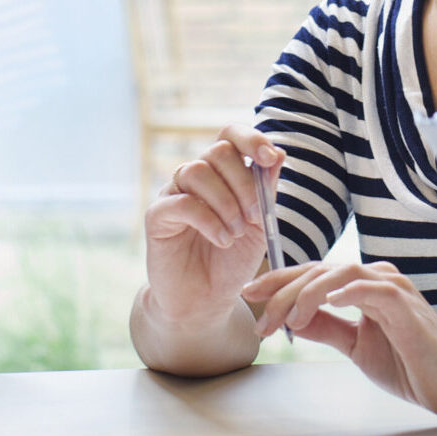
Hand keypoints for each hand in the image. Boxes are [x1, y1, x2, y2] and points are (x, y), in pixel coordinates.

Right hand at [139, 125, 282, 332]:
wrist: (205, 300)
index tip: (270, 158)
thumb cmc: (232, 260)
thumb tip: (279, 153)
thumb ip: (266, 190)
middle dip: (244, 183)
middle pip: (218, 151)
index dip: (250, 139)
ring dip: (226, 202)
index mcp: (221, 173)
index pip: (229, 135)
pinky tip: (222, 240)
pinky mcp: (157, 216)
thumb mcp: (259, 225)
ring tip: (235, 233)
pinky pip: (182, 202)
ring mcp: (174, 193)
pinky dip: (209, 220)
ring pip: (197, 171)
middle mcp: (196, 177)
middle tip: (255, 217)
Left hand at [245, 258, 436, 424]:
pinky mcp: (406, 305)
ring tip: (286, 319)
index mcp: (364, 287)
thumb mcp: (355, 347)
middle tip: (258, 319)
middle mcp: (377, 279)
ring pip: (340, 272)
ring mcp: (393, 288)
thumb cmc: (411, 366)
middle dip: (282, 291)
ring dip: (306, 293)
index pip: (314, 274)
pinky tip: (323, 304)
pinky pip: (371, 288)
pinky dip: (345, 291)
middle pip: (319, 270)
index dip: (279, 283)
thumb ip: (326, 328)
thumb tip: (289, 318)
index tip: (249, 297)